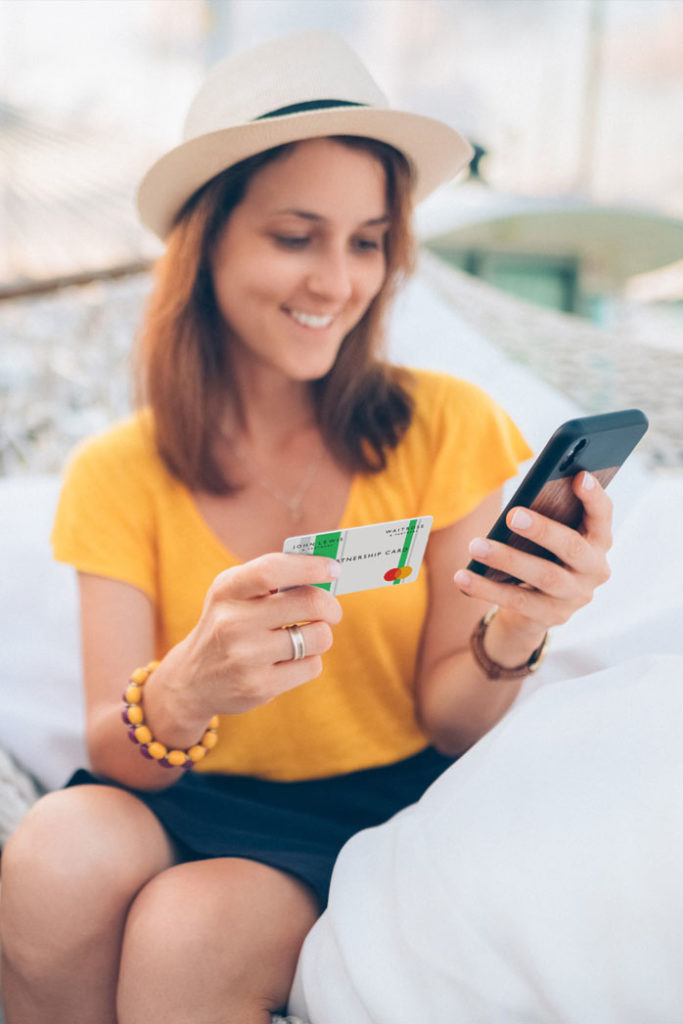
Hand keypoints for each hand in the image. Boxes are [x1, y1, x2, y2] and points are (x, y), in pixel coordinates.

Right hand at [177, 553, 342, 717]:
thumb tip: (326, 571)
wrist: (193, 679)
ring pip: (319, 637)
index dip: (309, 567)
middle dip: (330, 606)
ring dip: (321, 635)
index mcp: (227, 589)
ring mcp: (245, 657)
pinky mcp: (259, 686)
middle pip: (309, 603)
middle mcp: (232, 622)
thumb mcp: (234, 593)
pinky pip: (312, 666)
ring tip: (305, 636)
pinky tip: (291, 659)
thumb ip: (273, 578)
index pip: (271, 571)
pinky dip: (310, 660)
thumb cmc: (228, 623)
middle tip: (332, 611)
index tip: (333, 567)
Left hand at [454, 471, 612, 637]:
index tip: (580, 476)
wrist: (536, 610)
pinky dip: (486, 588)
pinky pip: (516, 601)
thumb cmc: (542, 556)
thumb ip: (548, 517)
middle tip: (512, 515)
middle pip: (572, 548)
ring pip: (543, 576)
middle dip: (543, 530)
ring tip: (475, 545)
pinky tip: (462, 576)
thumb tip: (519, 503)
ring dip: (507, 559)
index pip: (602, 516)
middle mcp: (594, 569)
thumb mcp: (550, 537)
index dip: (594, 497)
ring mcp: (575, 596)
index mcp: (598, 540)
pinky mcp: (552, 617)